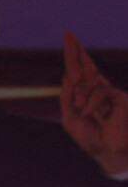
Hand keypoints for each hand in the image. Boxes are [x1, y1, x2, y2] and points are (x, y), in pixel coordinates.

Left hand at [60, 32, 127, 174]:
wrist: (108, 152)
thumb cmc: (90, 138)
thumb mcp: (71, 119)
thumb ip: (67, 99)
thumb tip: (66, 77)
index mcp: (85, 96)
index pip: (78, 73)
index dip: (74, 56)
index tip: (69, 39)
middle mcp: (97, 91)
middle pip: (86, 66)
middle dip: (75, 51)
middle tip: (68, 35)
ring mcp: (109, 93)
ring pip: (91, 80)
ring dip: (81, 93)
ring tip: (81, 110)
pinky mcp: (120, 98)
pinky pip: (101, 92)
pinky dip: (91, 102)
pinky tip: (87, 112)